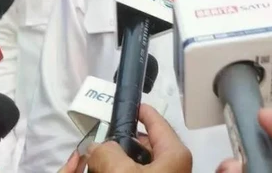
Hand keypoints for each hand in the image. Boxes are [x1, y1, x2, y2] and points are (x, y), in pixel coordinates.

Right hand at [59, 105, 191, 172]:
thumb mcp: (120, 172)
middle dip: (123, 143)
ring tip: (97, 162)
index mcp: (174, 155)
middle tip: (101, 142)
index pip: (158, 124)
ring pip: (139, 166)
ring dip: (118, 163)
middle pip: (147, 147)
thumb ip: (106, 152)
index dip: (143, 112)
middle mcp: (174, 168)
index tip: (132, 105)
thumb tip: (99, 147)